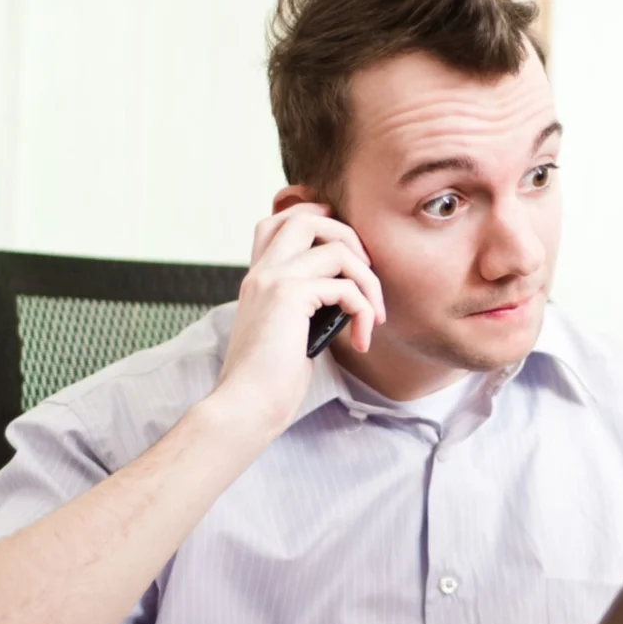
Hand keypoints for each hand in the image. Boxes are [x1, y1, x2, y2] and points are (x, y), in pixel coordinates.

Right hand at [212, 202, 384, 438]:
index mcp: (259, 277)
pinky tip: (363, 339)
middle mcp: (262, 271)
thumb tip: (347, 294)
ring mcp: (273, 279)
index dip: (318, 220)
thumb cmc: (271, 380)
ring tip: (375, 317)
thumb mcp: (290, 330)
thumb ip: (308, 304)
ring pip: (338, 248)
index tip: (351, 254)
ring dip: (369, 282)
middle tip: (366, 279)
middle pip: (308, 217)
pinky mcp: (289, 296)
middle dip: (350, 237)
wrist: (246, 406)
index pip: (280, 220)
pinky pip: (347, 287)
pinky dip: (366, 311)